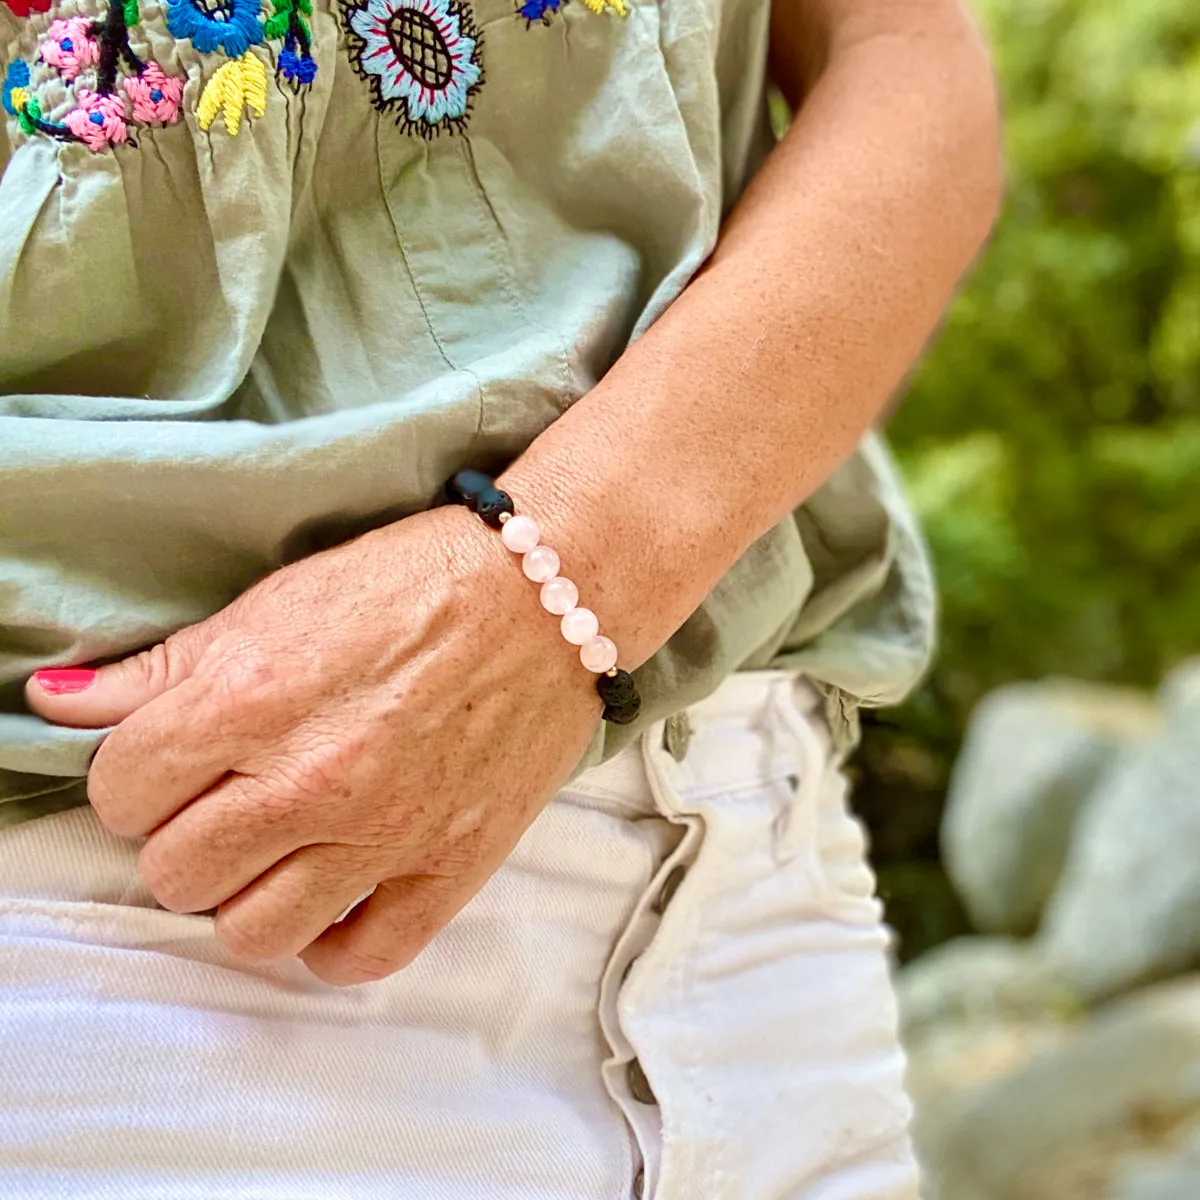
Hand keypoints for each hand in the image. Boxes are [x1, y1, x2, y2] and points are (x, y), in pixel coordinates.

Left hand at [26, 506, 601, 984]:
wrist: (545, 595)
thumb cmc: (413, 584)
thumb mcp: (276, 602)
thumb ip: (161, 665)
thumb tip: (54, 703)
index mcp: (249, 698)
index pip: (120, 793)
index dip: (138, 780)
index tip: (174, 767)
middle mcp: (307, 779)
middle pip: (175, 873)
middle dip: (186, 838)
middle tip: (230, 804)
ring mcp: (384, 834)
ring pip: (252, 933)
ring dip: (251, 896)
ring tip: (280, 852)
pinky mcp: (450, 868)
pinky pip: (359, 959)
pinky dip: (332, 943)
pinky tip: (335, 897)